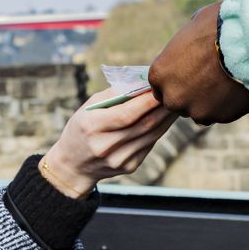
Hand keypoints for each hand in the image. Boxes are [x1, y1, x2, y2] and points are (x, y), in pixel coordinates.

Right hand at [41, 89, 177, 197]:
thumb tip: (141, 82)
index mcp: (92, 127)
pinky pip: (149, 144)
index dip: (146, 101)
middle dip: (161, 107)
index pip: (126, 114)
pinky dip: (159, 130)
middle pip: (143, 125)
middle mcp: (105, 146)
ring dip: (166, 119)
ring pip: (151, 135)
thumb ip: (113, 94)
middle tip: (175, 93)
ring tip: (174, 104)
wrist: (73, 165)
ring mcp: (118, 159)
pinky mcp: (129, 167)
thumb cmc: (82, 128)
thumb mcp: (88, 108)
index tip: (160, 87)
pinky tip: (164, 119)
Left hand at [148, 2, 248, 124]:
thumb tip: (189, 44)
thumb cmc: (217, 26)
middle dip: (189, 94)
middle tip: (207, 79)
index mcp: (160, 74)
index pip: (160, 87)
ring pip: (200, 112)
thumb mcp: (192, 29)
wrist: (246, 40)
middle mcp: (173, 97)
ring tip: (224, 84)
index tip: (188, 74)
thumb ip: (184, 47)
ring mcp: (197, 110)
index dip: (175, 80)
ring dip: (208, 102)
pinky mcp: (220, 117)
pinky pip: (222, 114)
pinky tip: (237, 88)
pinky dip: (228, 105)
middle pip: (178, 102)